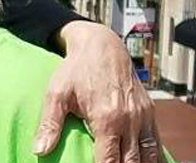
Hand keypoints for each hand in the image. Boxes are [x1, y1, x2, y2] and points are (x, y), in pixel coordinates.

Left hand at [34, 20, 161, 162]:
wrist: (102, 45)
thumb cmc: (76, 69)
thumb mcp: (57, 93)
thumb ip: (50, 124)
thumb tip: (39, 150)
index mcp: (107, 119)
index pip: (109, 161)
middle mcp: (130, 120)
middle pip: (130, 162)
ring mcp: (143, 116)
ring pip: (148, 155)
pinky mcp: (150, 111)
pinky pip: (156, 141)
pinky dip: (153, 157)